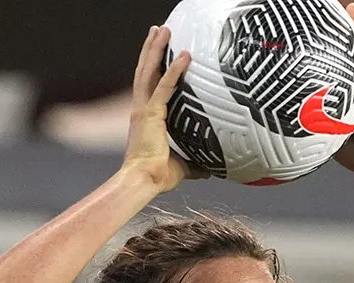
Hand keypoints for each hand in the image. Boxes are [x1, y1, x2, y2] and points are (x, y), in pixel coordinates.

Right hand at [122, 26, 207, 192]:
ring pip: (148, 71)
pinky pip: (164, 86)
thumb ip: (196, 164)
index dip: (153, 69)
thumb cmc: (158, 177)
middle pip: (144, 71)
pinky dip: (174, 70)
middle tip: (158, 30)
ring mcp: (143, 110)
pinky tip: (185, 56)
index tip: (159, 54)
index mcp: (146, 119)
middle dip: (151, 49)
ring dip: (156, 49)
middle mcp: (141, 109)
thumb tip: (211, 169)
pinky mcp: (150, 114)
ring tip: (163, 29)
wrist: (143, 182)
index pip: (149, 86)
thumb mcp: (183, 167)